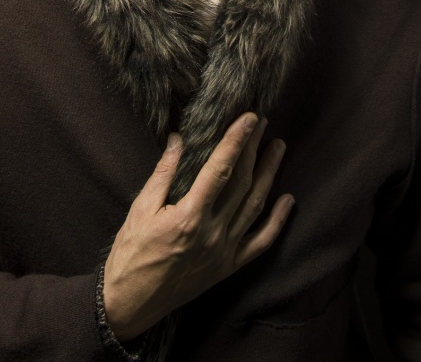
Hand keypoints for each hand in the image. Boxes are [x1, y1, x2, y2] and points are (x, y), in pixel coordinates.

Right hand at [103, 113, 293, 340]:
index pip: (219, 170)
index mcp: (189, 216)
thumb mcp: (140, 209)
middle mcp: (212, 233)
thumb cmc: (131, 254)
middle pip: (241, 183)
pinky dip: (278, 221)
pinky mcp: (229, 266)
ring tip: (278, 148)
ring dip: (270, 175)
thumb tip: (177, 139)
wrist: (131, 303)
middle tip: (263, 122)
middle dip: (254, 149)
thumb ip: (163, 173)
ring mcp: (224, 251)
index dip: (236, 141)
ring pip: (255, 206)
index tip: (249, 118)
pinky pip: (260, 242)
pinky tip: (288, 200)